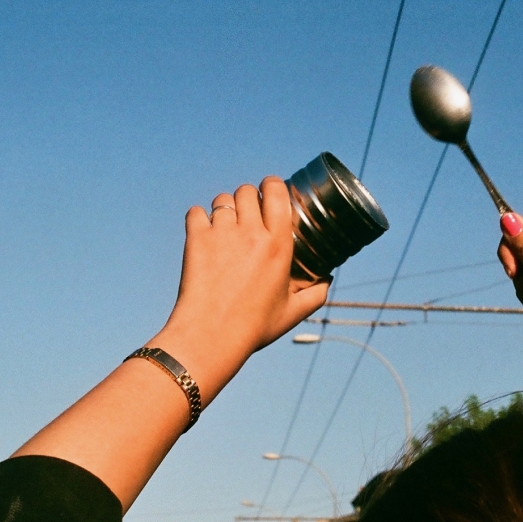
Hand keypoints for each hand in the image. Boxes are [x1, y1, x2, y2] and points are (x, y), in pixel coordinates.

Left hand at [151, 177, 328, 392]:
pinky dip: (199, 218)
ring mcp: (222, 234)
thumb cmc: (253, 327)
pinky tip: (203, 231)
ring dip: (225, 208)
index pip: (276, 192)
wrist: (211, 336)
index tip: (271, 190)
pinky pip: (196, 212)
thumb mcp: (292, 313)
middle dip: (248, 197)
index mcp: (278, 245)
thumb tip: (327, 281)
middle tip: (247, 212)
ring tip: (225, 224)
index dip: (272, 185)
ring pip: (222, 200)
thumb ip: (315, 295)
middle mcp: (251, 233)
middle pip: (247, 191)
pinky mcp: (196, 240)